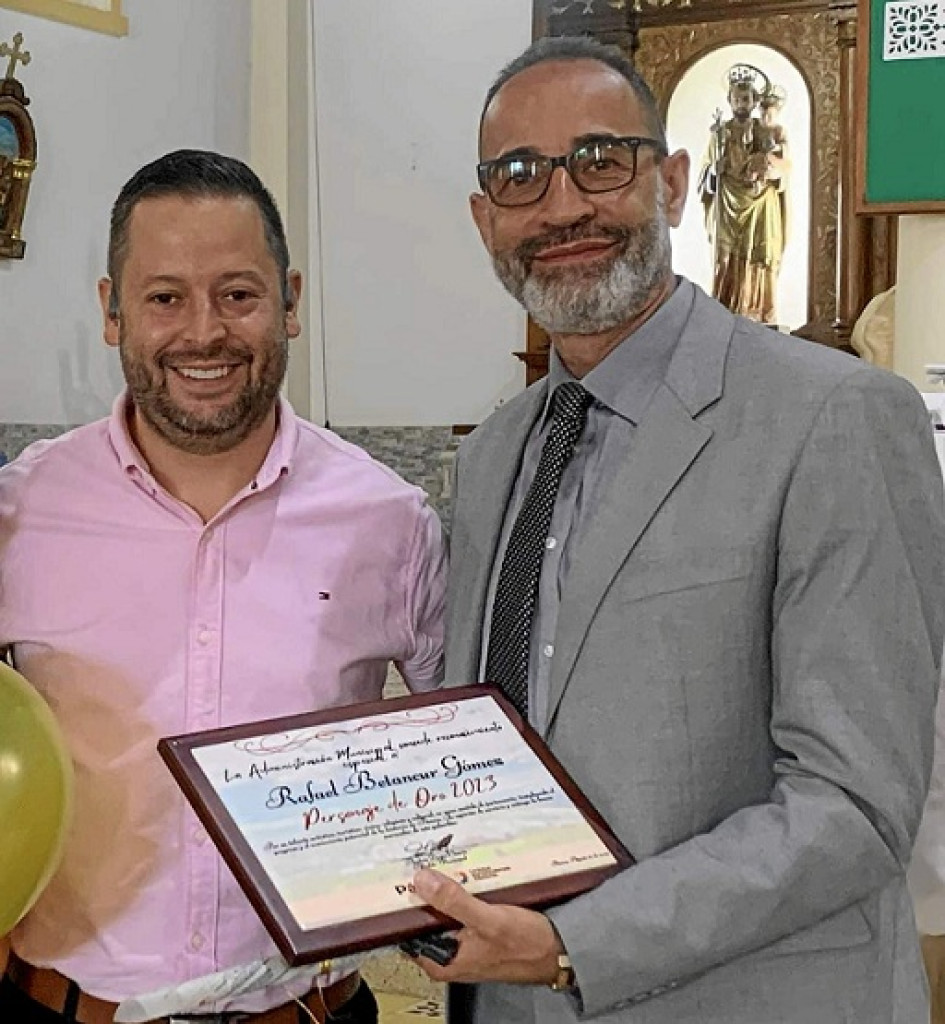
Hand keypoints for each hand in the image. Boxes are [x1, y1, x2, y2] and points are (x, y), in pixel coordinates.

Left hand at [406, 868, 563, 985]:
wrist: (558, 950)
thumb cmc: (526, 945)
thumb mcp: (488, 920)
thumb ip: (453, 902)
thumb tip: (422, 881)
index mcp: (442, 961)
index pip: (407, 930)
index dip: (404, 901)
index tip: (402, 874)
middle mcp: (449, 954)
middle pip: (426, 917)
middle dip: (426, 889)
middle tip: (425, 859)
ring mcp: (464, 942)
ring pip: (444, 910)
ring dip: (445, 888)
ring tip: (443, 861)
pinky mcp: (478, 932)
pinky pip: (462, 909)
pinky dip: (462, 892)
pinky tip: (466, 876)